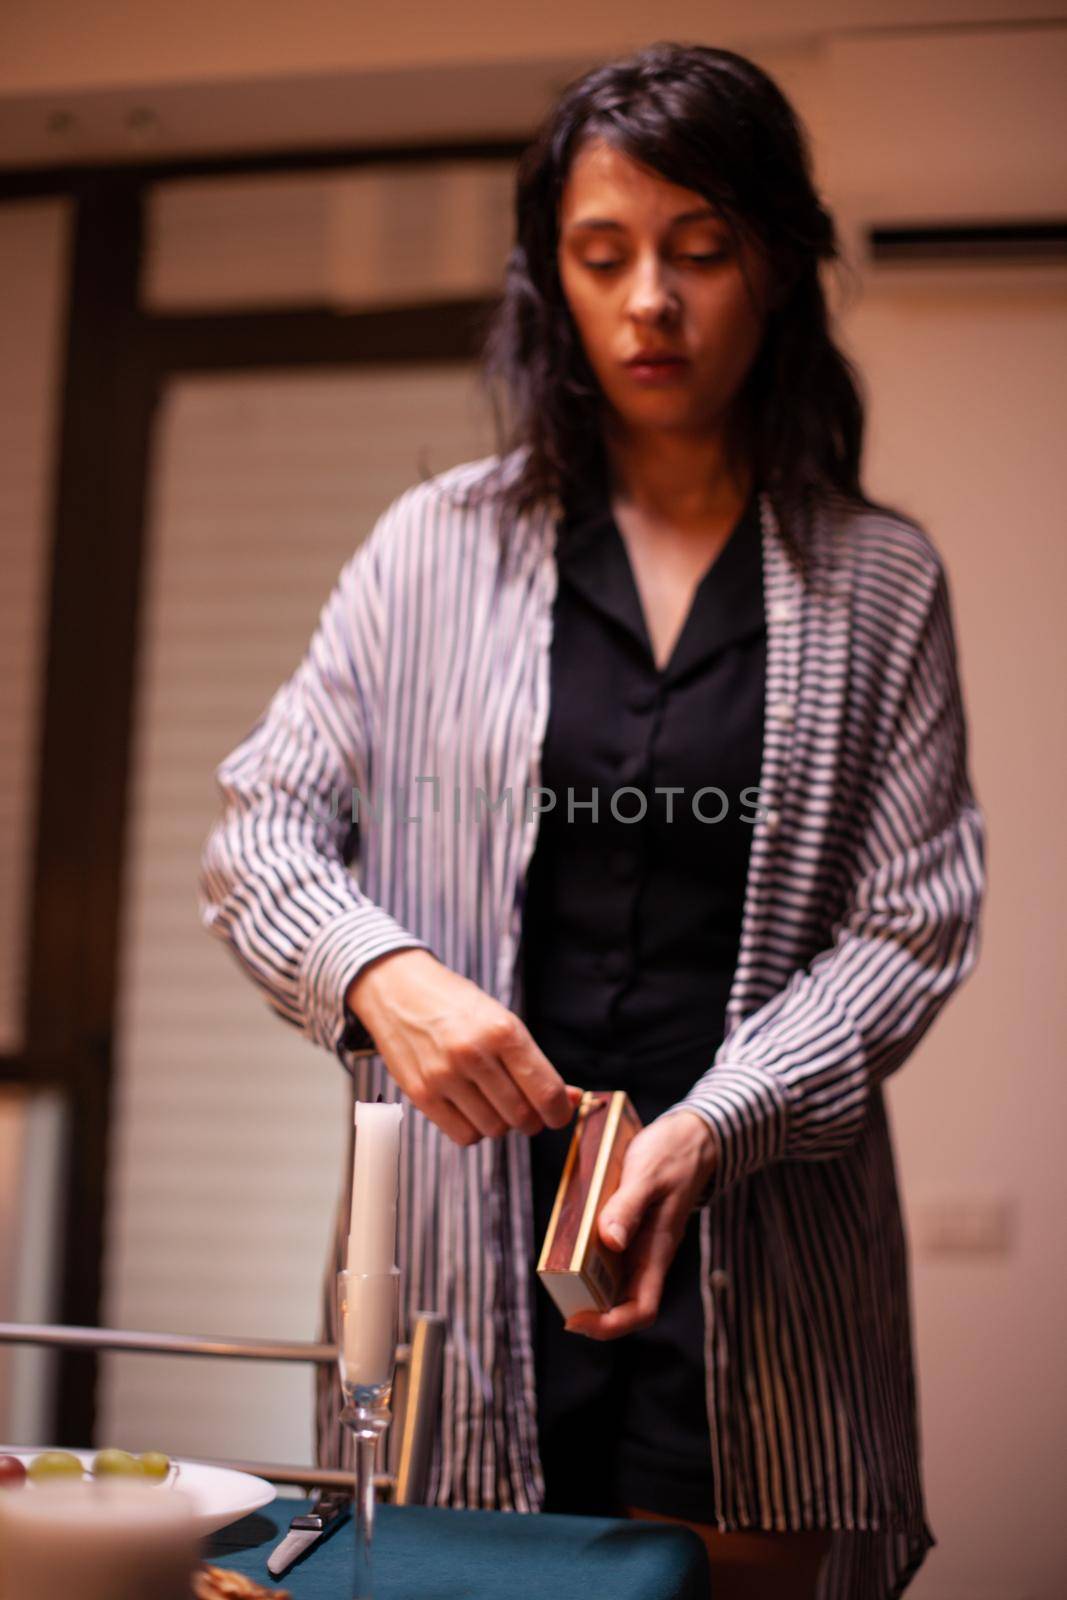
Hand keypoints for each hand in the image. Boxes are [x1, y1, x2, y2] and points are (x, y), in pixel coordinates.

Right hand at [346, 949, 582, 1146]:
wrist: (398, 990)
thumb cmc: (458, 1007)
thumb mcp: (502, 1022)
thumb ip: (535, 1064)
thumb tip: (572, 1101)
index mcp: (503, 1030)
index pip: (547, 1092)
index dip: (560, 1112)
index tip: (559, 1113)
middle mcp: (473, 1054)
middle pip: (522, 1117)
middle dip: (532, 1119)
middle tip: (526, 1106)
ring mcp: (444, 1076)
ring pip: (494, 1130)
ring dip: (502, 1123)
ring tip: (492, 1099)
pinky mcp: (421, 1094)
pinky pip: (464, 1136)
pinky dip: (475, 1129)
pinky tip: (470, 1107)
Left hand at [563, 1109, 718, 1340]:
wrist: (692, 1137)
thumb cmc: (672, 1155)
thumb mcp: (647, 1174)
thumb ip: (628, 1207)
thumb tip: (610, 1241)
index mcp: (658, 1250)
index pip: (642, 1309)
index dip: (610, 1325)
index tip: (576, 1320)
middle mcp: (649, 1256)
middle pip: (624, 1304)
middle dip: (592, 1311)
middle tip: (559, 1297)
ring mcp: (641, 1245)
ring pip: (615, 1283)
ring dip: (588, 1287)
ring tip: (558, 1274)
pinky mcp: (633, 1230)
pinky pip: (610, 1256)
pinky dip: (589, 1257)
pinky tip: (570, 1243)